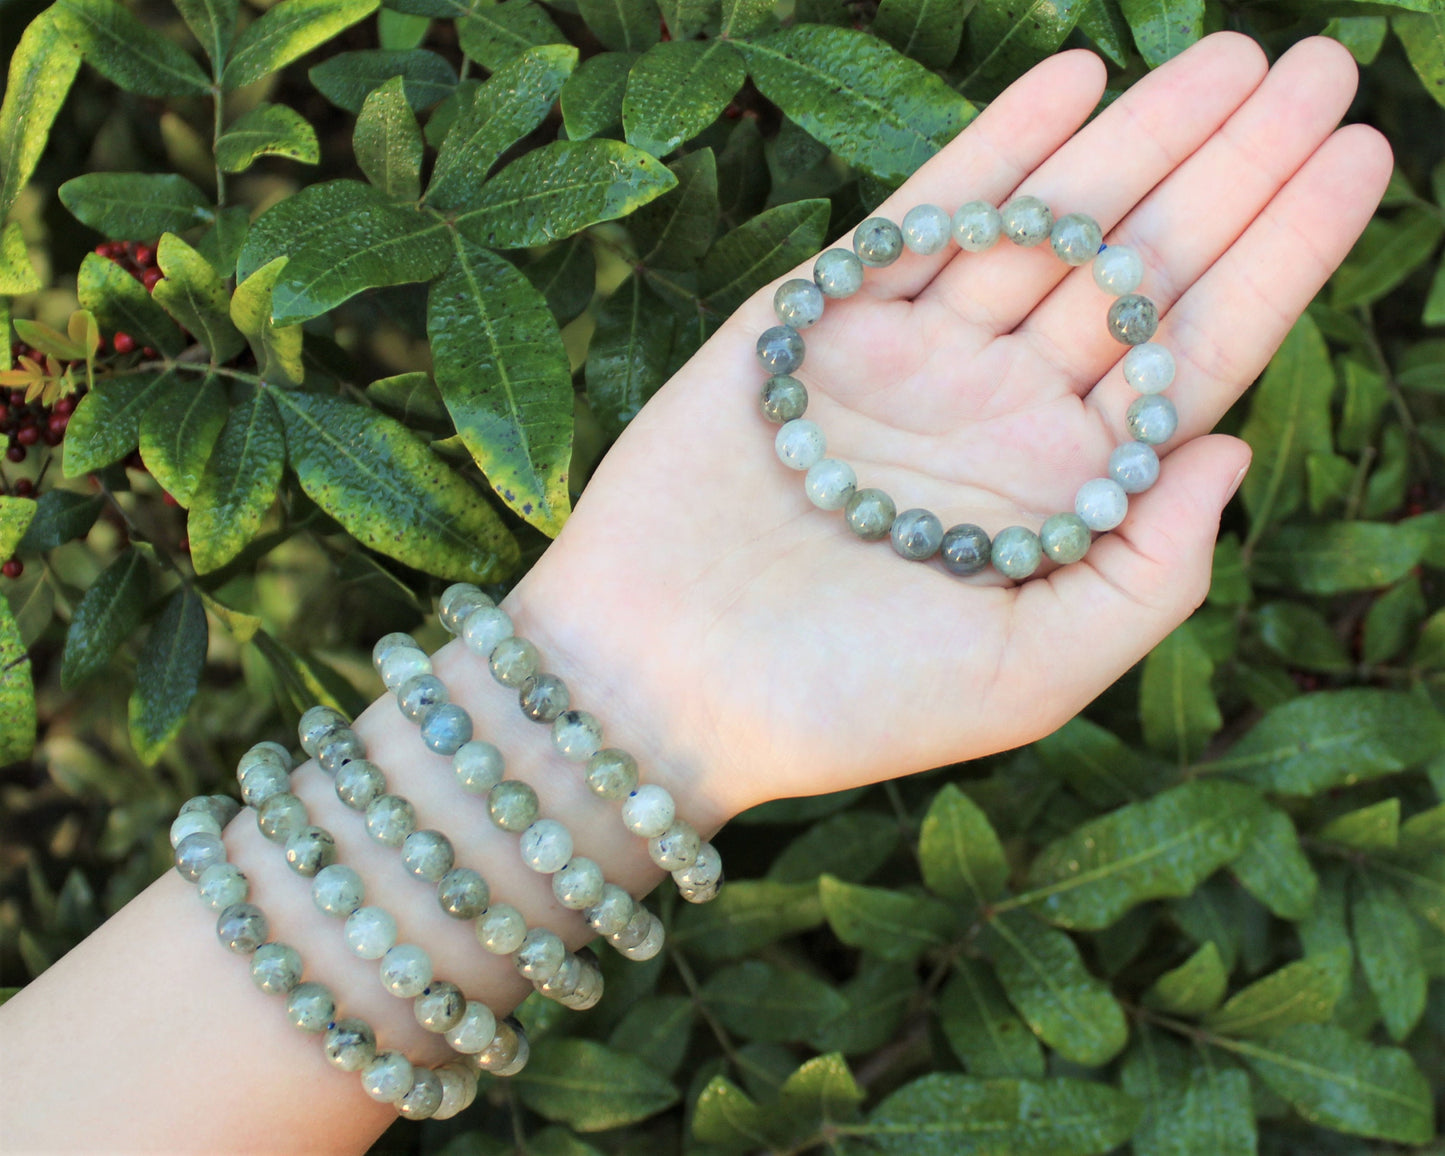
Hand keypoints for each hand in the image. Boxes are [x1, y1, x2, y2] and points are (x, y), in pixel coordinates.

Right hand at [512, 33, 1390, 821]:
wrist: (659, 684)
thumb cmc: (842, 704)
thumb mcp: (1028, 676)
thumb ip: (1147, 577)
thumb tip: (1229, 452)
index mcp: (1061, 495)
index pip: (1196, 355)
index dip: (1283, 254)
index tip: (1359, 157)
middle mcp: (998, 415)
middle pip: (1136, 270)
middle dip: (1231, 169)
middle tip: (1322, 68)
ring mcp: (909, 361)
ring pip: (1042, 226)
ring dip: (1134, 138)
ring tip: (1231, 56)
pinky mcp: (814, 324)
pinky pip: (919, 219)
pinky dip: (992, 149)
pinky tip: (1072, 79)